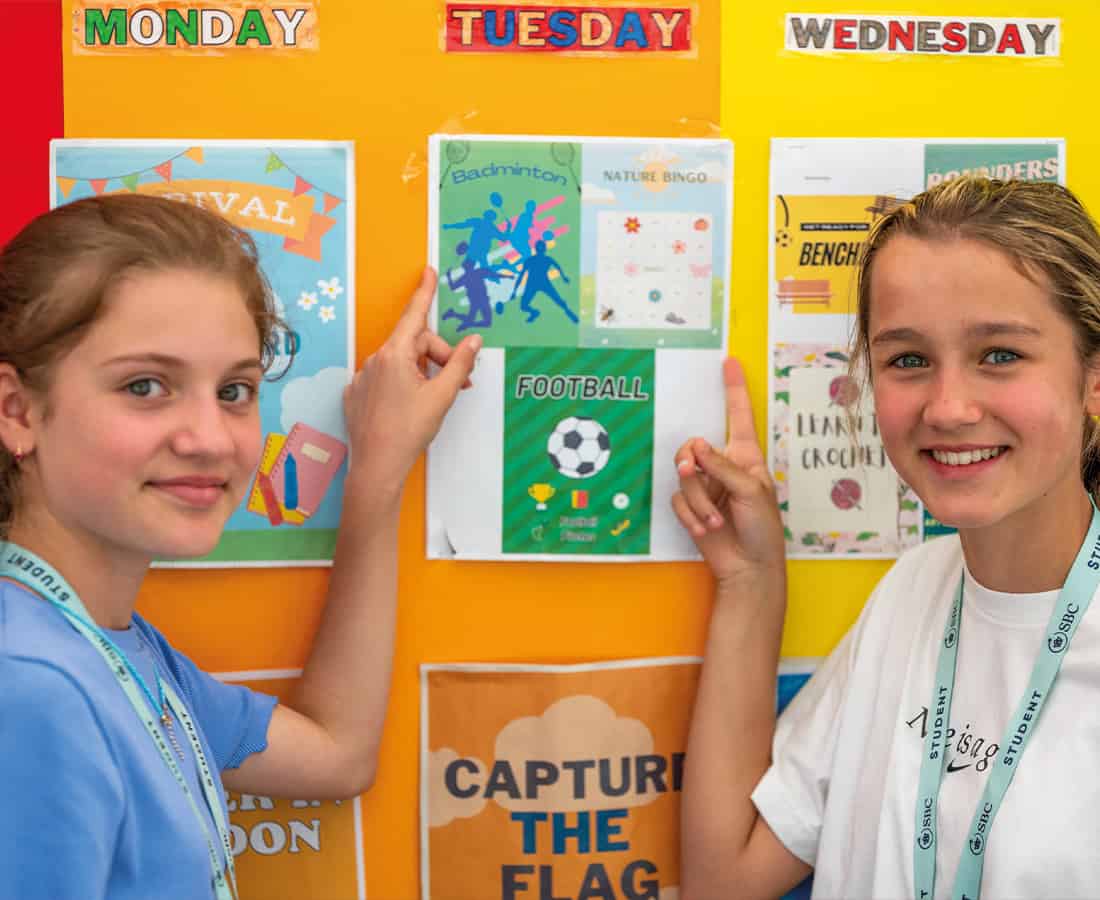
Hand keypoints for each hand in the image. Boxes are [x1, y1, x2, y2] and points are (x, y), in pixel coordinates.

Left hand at [343, 267, 480, 490]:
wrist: (378, 465)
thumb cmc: (409, 431)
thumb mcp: (442, 395)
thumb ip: (460, 363)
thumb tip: (473, 341)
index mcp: (395, 355)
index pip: (415, 315)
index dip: (424, 292)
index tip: (428, 272)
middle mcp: (375, 361)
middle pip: (415, 345)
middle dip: (439, 357)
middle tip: (459, 382)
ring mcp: (363, 378)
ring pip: (400, 364)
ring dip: (422, 373)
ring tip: (434, 399)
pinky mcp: (357, 395)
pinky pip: (384, 380)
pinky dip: (402, 387)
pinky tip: (410, 408)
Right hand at [671, 358, 785, 588]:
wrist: (750, 568)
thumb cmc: (763, 529)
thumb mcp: (750, 492)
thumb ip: (722, 466)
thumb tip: (696, 445)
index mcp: (746, 457)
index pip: (739, 416)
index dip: (734, 389)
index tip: (729, 363)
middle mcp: (723, 467)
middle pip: (693, 447)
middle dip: (692, 464)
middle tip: (692, 471)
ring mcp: (707, 487)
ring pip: (683, 476)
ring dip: (697, 501)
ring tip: (715, 520)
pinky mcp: (692, 507)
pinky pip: (677, 500)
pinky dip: (689, 515)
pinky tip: (705, 529)